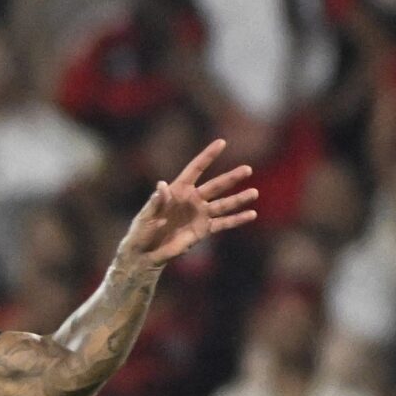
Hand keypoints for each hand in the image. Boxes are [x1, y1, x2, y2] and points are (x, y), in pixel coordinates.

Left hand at [116, 139, 257, 272]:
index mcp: (178, 190)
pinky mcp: (204, 230)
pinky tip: (251, 214)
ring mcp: (200, 214)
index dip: (208, 156)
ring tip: (254, 193)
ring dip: (239, 199)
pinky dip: (237, 219)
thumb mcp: (146, 215)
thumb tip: (162, 184)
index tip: (221, 142)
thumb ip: (156, 201)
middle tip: (247, 169)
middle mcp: (193, 199)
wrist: (145, 253)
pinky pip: (223, 223)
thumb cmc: (141, 231)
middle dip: (231, 178)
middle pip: (215, 186)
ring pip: (224, 204)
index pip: (196, 169)